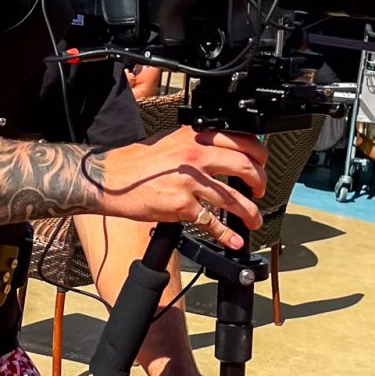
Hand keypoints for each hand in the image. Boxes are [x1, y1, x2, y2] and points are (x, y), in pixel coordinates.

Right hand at [97, 127, 267, 248]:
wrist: (112, 179)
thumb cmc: (138, 163)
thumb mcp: (172, 141)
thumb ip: (198, 144)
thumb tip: (225, 152)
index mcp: (196, 136)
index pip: (242, 141)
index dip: (259, 156)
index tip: (262, 165)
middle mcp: (196, 156)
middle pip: (244, 167)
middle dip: (260, 182)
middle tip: (260, 191)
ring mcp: (189, 182)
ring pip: (232, 199)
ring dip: (249, 212)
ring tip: (254, 219)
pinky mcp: (181, 206)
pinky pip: (211, 222)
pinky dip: (226, 234)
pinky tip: (233, 239)